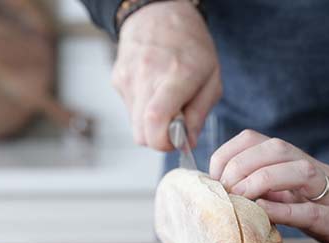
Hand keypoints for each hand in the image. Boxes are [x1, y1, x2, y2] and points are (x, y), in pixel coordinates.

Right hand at [112, 0, 221, 149]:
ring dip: (151, 124)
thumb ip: (200, 113)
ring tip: (167, 102)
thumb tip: (187, 142)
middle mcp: (147, 76)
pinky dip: (143, 110)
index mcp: (176, 75)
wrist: (159, 13)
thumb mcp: (211, 77)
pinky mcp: (117, 80)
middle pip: (142, 133)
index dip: (165, 142)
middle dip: (160, 138)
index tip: (178, 140)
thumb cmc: (191, 45)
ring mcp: (128, 78)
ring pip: (134, 125)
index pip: (157, 121)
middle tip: (176, 125)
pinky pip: (130, 110)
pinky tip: (154, 91)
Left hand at [209, 130, 328, 242]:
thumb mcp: (292, 195)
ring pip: (297, 171)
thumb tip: (223, 189)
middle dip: (240, 166)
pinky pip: (311, 210)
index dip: (229, 154)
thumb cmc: (328, 213)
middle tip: (224, 192)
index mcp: (295, 162)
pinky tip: (262, 213)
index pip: (257, 140)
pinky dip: (284, 209)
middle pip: (275, 149)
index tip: (213, 178)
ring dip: (261, 181)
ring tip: (240, 199)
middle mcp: (312, 169)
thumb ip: (265, 188)